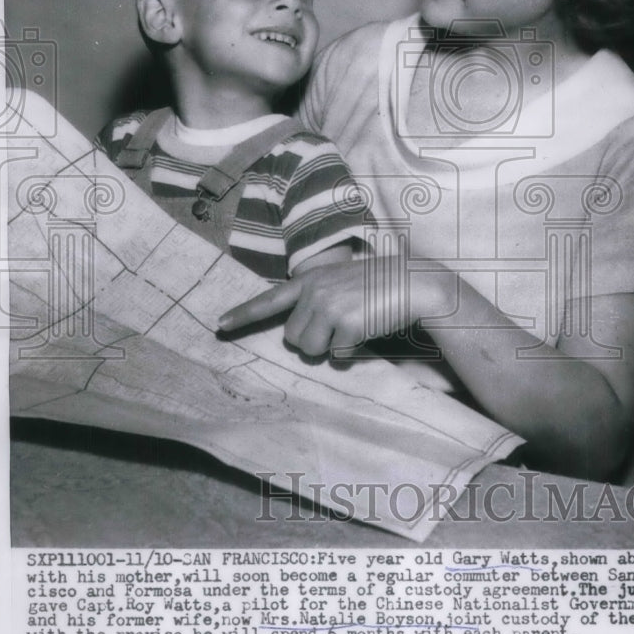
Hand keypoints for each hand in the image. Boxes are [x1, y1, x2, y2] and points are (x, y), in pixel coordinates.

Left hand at [218, 258, 449, 357]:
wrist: (414, 282)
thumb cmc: (380, 284)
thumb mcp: (341, 280)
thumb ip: (317, 298)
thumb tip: (300, 335)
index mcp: (310, 278)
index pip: (269, 299)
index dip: (243, 315)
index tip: (219, 326)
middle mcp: (313, 290)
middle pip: (292, 337)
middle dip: (312, 340)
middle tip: (339, 326)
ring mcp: (328, 306)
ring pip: (309, 349)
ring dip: (329, 348)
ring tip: (353, 327)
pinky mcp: (346, 324)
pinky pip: (336, 355)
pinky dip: (351, 351)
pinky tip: (367, 330)